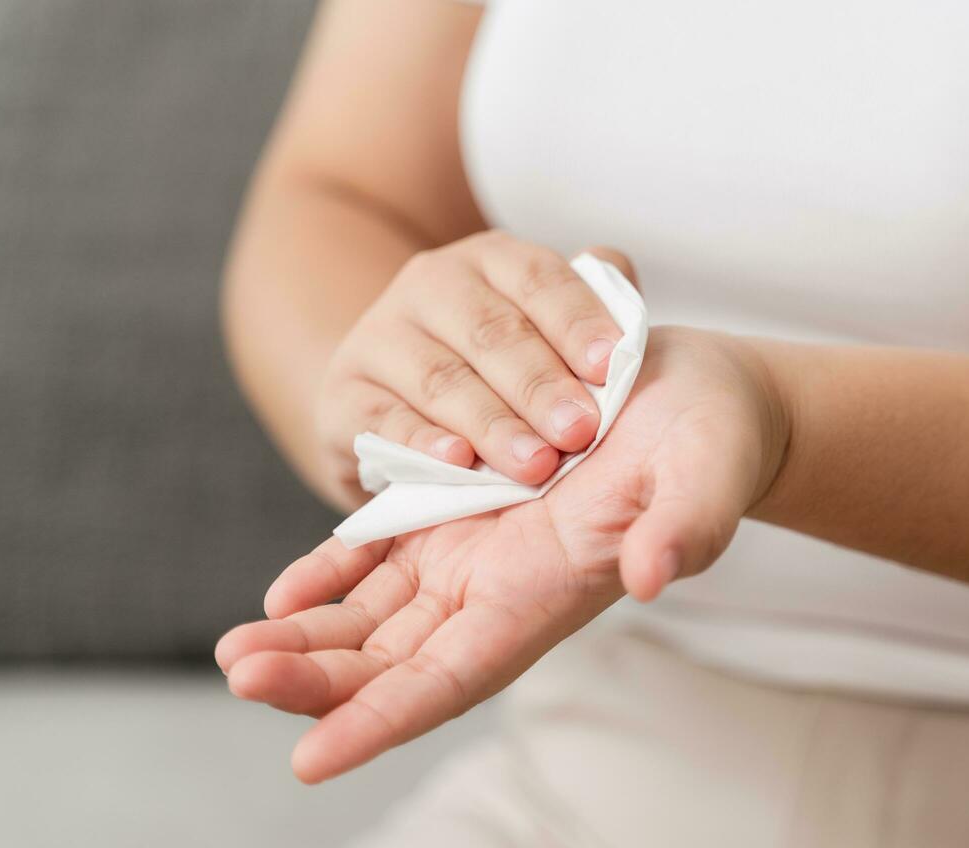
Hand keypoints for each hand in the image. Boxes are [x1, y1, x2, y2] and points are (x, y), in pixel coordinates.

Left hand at [217, 327, 789, 782]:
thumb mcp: (709, 471)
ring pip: (375, 618)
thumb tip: (651, 576)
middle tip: (238, 676)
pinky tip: (281, 595)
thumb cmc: (713, 440)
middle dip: (316, 680)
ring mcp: (474, 552)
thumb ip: (687, 525)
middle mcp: (500, 589)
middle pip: (393, 660)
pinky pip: (381, 556)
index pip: (451, 679)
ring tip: (233, 652)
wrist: (700, 402)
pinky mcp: (460, 510)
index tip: (308, 760)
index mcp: (547, 594)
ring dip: (307, 640)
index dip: (380, 721)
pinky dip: (331, 575)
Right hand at [316, 230, 634, 510]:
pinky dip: (422, 442)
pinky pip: (383, 418)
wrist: (389, 395)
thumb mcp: (539, 328)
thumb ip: (587, 309)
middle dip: (540, 384)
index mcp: (489, 261)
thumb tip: (624, 302)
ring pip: (441, 378)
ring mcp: (380, 337)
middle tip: (580, 430)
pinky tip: (458, 462)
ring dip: (492, 424)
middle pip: (490, 331)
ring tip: (534, 464)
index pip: (537, 279)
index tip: (612, 365)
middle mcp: (429, 285)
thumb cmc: (491, 367)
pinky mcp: (343, 395)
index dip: (576, 321)